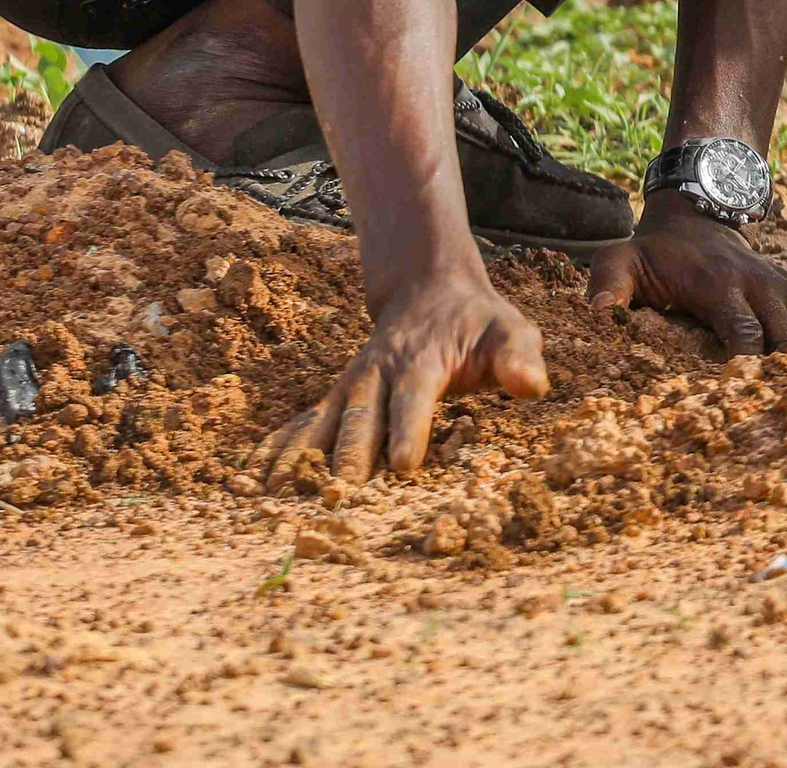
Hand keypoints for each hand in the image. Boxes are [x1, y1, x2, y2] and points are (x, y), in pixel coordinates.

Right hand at [258, 261, 545, 484]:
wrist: (431, 292)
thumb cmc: (479, 323)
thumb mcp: (511, 330)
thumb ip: (520, 356)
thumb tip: (532, 386)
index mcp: (422, 359)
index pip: (414, 397)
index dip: (411, 429)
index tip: (405, 465)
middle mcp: (378, 371)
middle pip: (362, 415)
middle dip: (350, 453)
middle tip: (340, 494)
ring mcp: (352, 384)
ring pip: (325, 422)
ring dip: (303, 457)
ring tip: (280, 495)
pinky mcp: (338, 398)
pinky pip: (305, 424)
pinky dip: (279, 449)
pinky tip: (253, 479)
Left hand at [586, 194, 786, 355]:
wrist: (695, 216)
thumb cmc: (655, 252)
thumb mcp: (623, 260)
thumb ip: (608, 284)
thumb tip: (597, 314)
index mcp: (719, 286)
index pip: (743, 330)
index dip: (749, 364)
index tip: (749, 396)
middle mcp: (758, 284)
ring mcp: (781, 284)